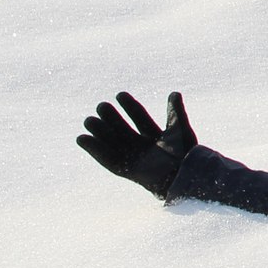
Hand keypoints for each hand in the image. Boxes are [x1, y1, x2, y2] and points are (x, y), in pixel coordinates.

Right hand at [78, 90, 198, 198]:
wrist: (182, 174)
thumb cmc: (185, 153)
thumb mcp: (180, 128)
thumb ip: (175, 111)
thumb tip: (174, 93)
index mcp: (155, 136)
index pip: (139, 117)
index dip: (130, 106)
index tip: (120, 95)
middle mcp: (142, 147)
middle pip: (123, 129)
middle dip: (112, 117)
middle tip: (102, 106)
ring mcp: (133, 158)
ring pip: (112, 142)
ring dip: (100, 132)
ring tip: (89, 120)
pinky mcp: (125, 170)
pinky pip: (106, 159)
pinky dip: (94, 149)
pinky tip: (82, 138)